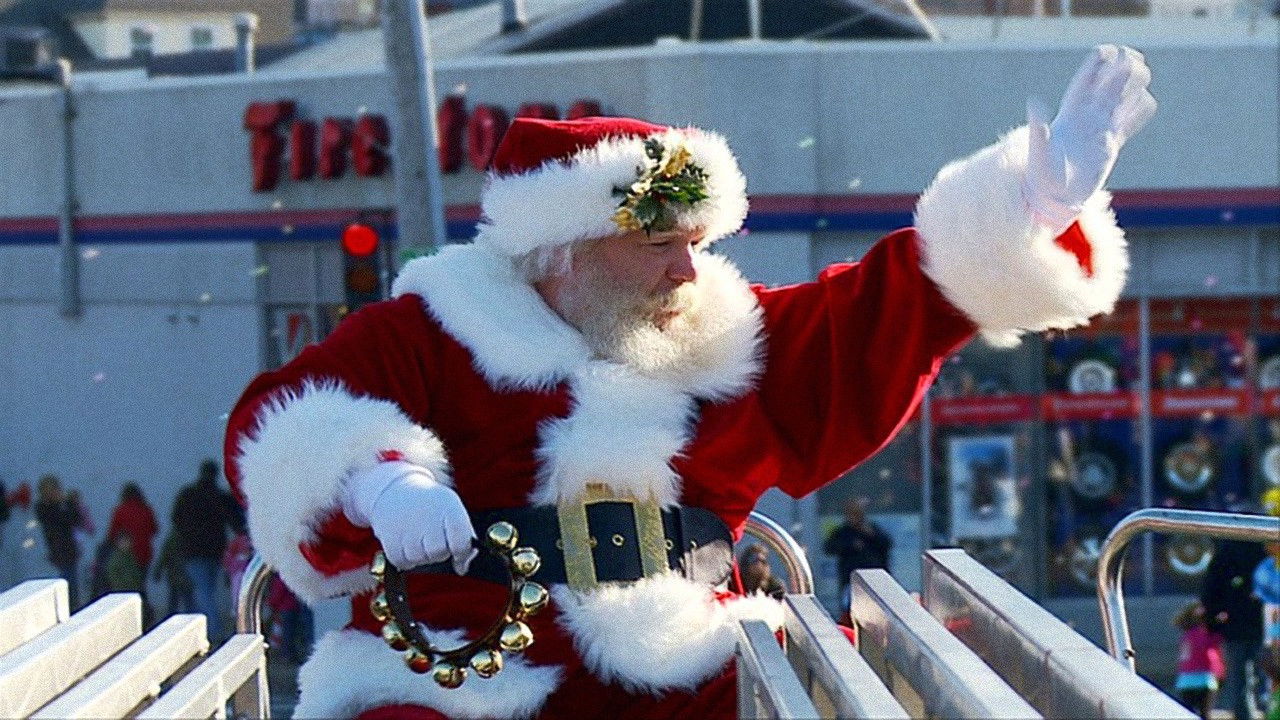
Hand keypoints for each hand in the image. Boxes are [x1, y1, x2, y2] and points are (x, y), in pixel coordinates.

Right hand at [341, 460, 476, 572]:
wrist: (396, 490)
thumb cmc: (431, 505)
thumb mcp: (452, 511)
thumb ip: (463, 539)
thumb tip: (462, 569)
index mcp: (450, 509)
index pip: (461, 543)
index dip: (461, 552)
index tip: (456, 550)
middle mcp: (429, 517)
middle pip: (439, 553)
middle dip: (438, 550)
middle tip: (431, 536)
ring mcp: (407, 528)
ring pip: (420, 559)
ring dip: (420, 554)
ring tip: (417, 536)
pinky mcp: (390, 538)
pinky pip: (402, 562)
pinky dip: (404, 557)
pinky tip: (405, 541)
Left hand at [1024, 44, 1156, 233]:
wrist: (1055, 199)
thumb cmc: (1042, 178)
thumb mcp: (1039, 154)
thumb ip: (1038, 130)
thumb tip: (1034, 103)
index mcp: (1069, 115)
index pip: (1084, 82)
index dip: (1096, 65)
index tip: (1109, 51)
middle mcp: (1085, 118)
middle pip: (1105, 86)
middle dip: (1118, 70)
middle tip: (1133, 58)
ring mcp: (1099, 130)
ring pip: (1119, 100)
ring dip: (1130, 86)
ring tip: (1143, 73)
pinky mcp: (1110, 145)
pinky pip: (1127, 123)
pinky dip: (1137, 112)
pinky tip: (1145, 103)